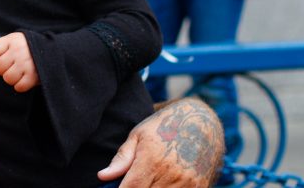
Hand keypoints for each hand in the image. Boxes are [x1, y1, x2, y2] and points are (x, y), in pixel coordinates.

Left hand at [0, 32, 38, 91]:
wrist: (52, 51)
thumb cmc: (28, 46)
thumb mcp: (13, 40)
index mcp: (12, 40)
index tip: (2, 56)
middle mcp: (19, 51)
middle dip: (3, 68)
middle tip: (11, 65)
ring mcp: (26, 64)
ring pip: (7, 78)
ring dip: (11, 77)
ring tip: (18, 72)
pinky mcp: (34, 76)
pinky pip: (18, 87)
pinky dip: (20, 85)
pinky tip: (24, 78)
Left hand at [97, 98, 224, 186]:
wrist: (201, 122)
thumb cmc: (164, 126)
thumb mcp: (138, 135)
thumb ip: (122, 158)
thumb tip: (102, 176)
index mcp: (152, 161)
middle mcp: (171, 175)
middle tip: (131, 183)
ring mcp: (188, 184)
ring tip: (146, 181)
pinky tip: (159, 183)